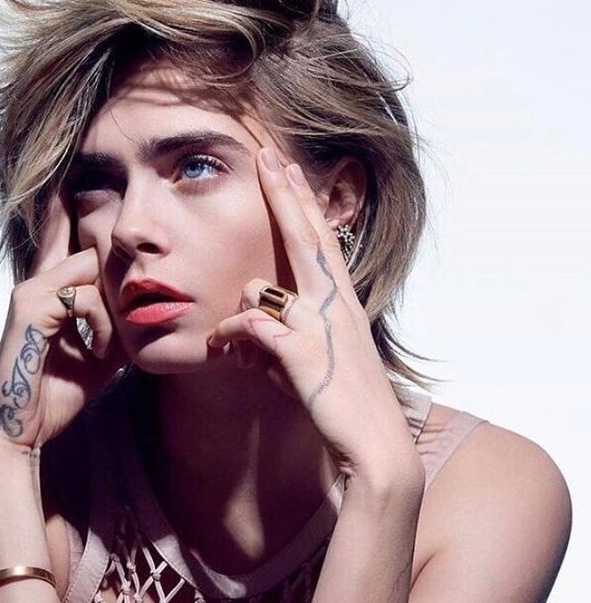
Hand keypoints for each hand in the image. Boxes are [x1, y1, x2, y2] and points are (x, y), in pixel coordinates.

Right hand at [0, 193, 126, 450]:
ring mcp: (31, 289)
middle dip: (121, 270)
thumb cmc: (63, 385)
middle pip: (95, 241)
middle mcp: (40, 277)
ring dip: (112, 313)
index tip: (92, 174)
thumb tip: (150, 304)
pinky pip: (84, 297)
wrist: (26, 424)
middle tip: (124, 308)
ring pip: (96, 268)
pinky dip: (100, 328)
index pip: (71, 231)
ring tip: (102, 351)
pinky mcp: (29, 308)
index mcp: (54, 284)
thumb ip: (120, 317)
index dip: (81, 205)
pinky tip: (94, 355)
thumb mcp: (105, 346)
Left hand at [208, 149, 419, 487]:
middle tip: (266, 154)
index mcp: (343, 304)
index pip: (321, 241)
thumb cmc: (345, 407)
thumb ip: (281, 339)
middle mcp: (335, 305)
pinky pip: (249, 328)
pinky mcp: (301, 351)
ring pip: (256, 290)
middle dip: (282, 192)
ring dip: (237, 318)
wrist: (377, 448)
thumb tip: (249, 325)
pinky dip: (231, 340)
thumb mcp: (311, 366)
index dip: (303, 203)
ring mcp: (320, 325)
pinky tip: (226, 354)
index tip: (290, 168)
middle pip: (303, 236)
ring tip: (232, 347)